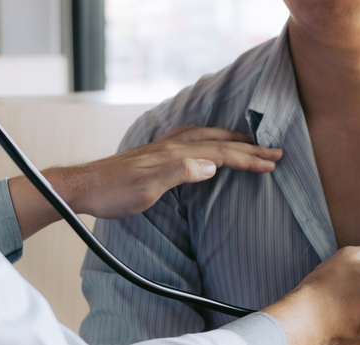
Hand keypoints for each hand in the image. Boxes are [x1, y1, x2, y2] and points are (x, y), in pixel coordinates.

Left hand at [59, 126, 281, 219]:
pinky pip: (192, 139)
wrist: (84, 187)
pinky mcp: (155, 154)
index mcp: (175, 155)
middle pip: (218, 142)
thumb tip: (212, 165)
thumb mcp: (147, 189)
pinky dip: (210, 139)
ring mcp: (163, 149)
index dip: (249, 158)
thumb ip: (180, 173)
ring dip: (231, 140)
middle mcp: (172, 146)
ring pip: (206, 137)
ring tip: (249, 143)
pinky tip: (208, 144)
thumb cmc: (114, 193)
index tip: (273, 163)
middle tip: (275, 153)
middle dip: (249, 148)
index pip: (221, 153)